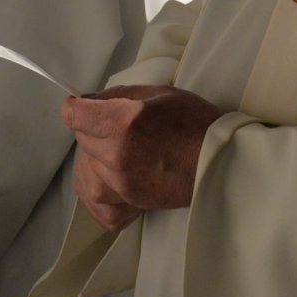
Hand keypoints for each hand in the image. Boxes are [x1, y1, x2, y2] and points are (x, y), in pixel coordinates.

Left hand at [64, 85, 222, 230]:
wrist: (221, 161)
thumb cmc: (196, 123)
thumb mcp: (160, 93)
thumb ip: (119, 95)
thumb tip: (89, 100)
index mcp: (123, 122)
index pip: (75, 115)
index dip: (77, 107)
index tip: (82, 106)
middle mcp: (116, 155)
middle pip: (81, 139)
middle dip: (92, 129)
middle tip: (114, 125)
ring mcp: (121, 183)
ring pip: (84, 170)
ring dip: (94, 159)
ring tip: (115, 152)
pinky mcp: (128, 203)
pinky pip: (95, 203)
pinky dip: (99, 193)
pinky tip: (112, 180)